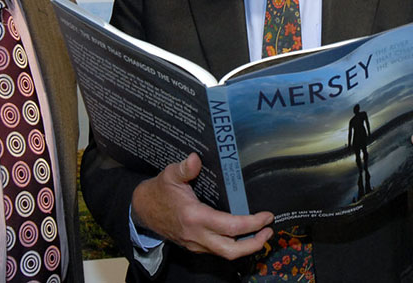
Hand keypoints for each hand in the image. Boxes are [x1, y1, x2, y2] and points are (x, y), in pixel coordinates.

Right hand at [131, 152, 273, 258]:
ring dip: (246, 246)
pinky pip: (218, 250)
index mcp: (194, 217)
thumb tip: (195, 158)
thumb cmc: (159, 191)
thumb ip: (184, 168)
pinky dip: (234, 245)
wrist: (143, 210)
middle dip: (254, 244)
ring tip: (261, 233)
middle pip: (231, 250)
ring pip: (225, 253)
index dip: (252, 223)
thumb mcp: (169, 175)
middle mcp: (196, 235)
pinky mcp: (195, 245)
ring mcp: (195, 243)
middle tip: (269, 230)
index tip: (266, 216)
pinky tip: (243, 234)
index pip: (230, 226)